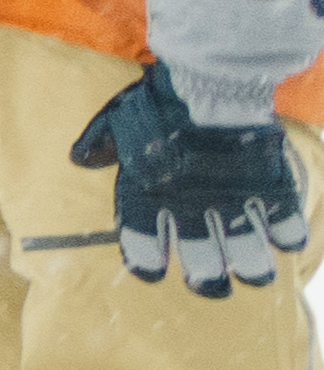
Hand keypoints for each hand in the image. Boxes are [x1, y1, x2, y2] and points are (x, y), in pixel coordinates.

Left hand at [104, 0, 323, 287]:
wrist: (208, 81)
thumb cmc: (157, 100)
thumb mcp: (116, 120)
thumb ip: (99, 144)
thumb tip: (79, 160)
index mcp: (146, 195)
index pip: (141, 243)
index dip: (146, 262)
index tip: (151, 273)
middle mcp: (188, 206)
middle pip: (200, 258)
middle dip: (206, 279)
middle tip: (211, 287)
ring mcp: (231, 198)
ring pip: (245, 249)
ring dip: (250, 267)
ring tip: (255, 277)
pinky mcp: (267, 186)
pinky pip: (283, 220)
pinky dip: (288, 235)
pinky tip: (289, 244)